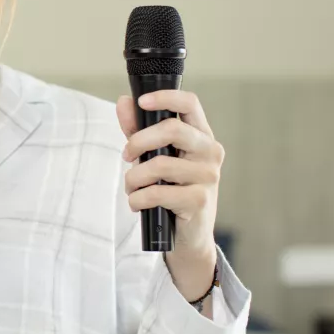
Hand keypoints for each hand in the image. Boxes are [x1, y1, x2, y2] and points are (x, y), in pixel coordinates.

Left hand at [117, 91, 224, 298]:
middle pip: (172, 129)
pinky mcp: (200, 201)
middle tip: (126, 155)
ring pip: (160, 164)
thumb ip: (138, 129)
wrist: (188, 236)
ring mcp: (209, 176)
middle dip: (139, 140)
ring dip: (134, 177)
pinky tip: (137, 203)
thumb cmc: (171, 190)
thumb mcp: (154, 157)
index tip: (141, 101)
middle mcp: (210, 152)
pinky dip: (138, 198)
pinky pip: (158, 192)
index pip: (190, 103)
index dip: (165, 97)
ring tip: (131, 186)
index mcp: (201, 135)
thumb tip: (123, 102)